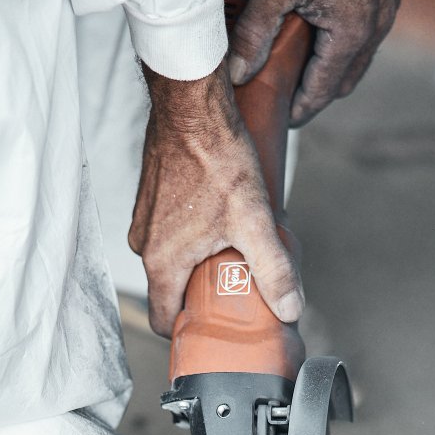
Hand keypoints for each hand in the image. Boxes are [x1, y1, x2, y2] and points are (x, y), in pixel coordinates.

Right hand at [129, 59, 303, 337]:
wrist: (191, 102)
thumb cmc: (216, 157)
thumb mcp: (254, 220)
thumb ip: (273, 271)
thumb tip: (290, 310)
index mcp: (163, 261)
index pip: (163, 320)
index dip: (188, 332)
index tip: (214, 329)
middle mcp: (144, 244)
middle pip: (170, 291)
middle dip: (201, 294)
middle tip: (236, 287)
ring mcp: (144, 220)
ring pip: (170, 260)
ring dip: (198, 262)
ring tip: (231, 249)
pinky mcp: (150, 199)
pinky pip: (168, 233)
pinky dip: (191, 236)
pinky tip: (218, 220)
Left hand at [229, 0, 399, 125]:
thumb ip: (255, 32)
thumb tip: (237, 74)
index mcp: (352, 33)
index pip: (321, 93)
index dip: (298, 111)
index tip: (279, 121)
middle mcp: (376, 26)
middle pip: (342, 82)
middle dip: (314, 94)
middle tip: (283, 97)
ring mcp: (385, 6)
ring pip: (355, 58)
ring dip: (328, 68)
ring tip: (296, 69)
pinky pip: (364, 32)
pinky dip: (341, 43)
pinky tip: (317, 32)